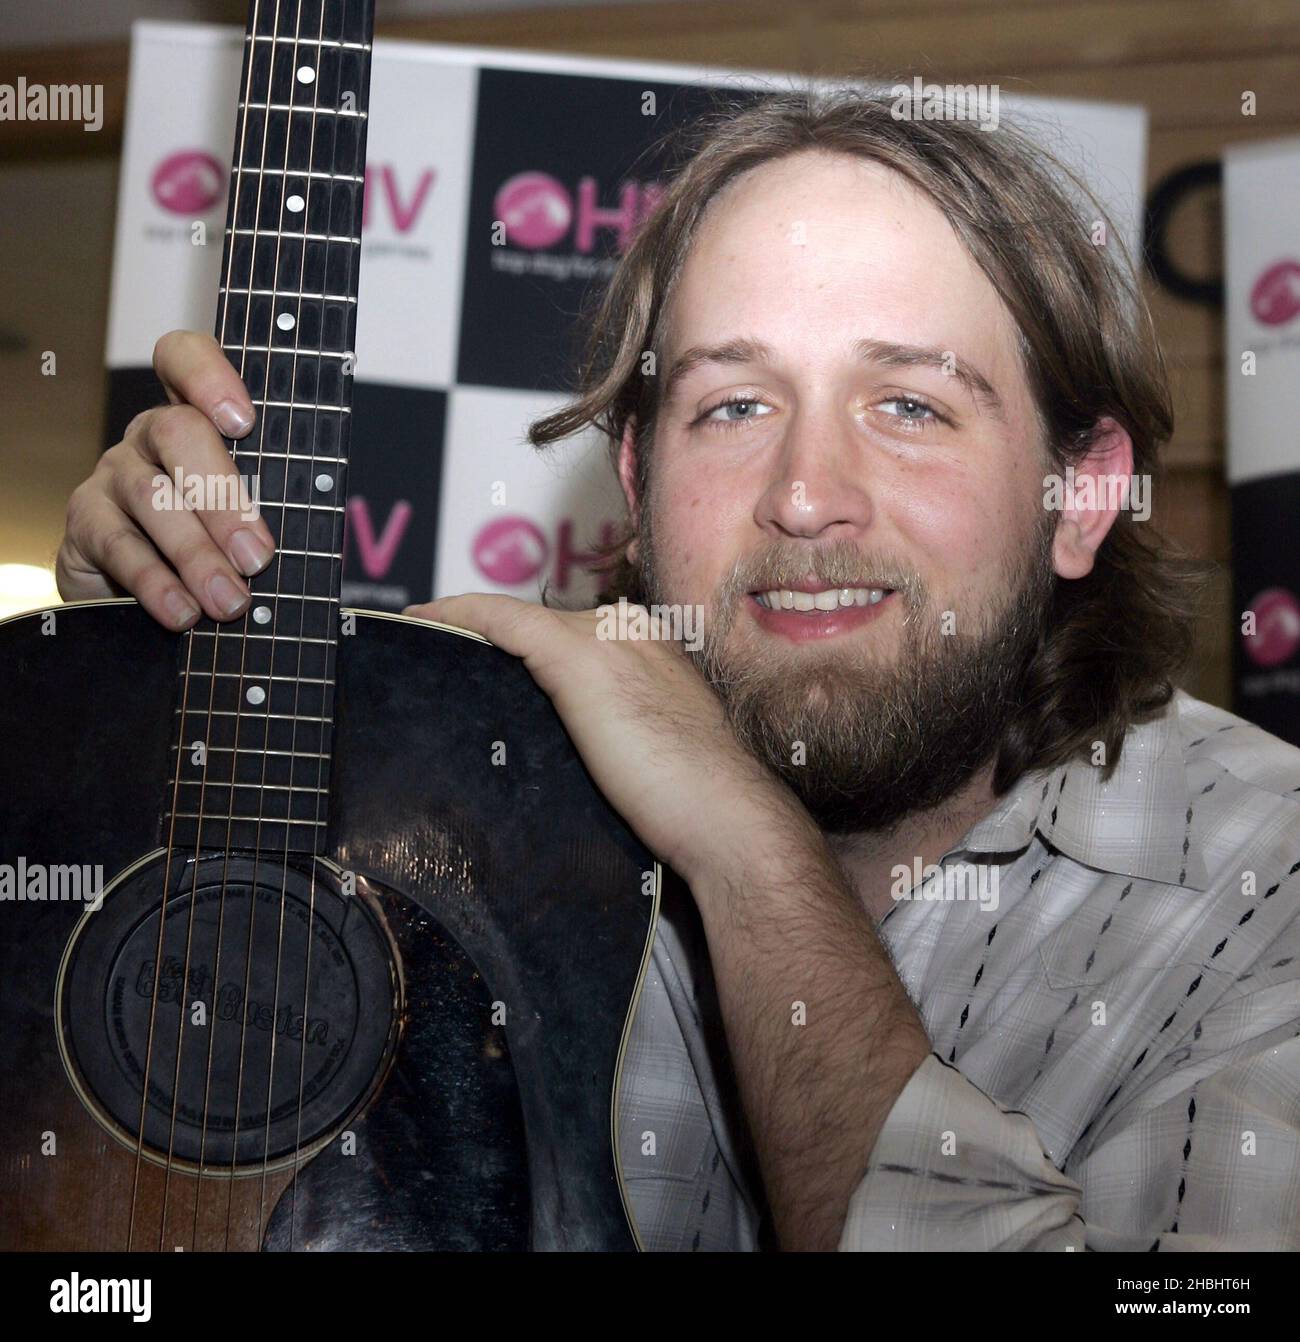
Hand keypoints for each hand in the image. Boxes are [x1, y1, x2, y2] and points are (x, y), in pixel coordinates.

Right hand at [56, 330, 275, 627]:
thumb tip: (312, 531)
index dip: (208, 376)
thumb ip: (271, 502)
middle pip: (178, 433)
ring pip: (153, 497)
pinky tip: (183, 611)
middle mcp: (149, 436)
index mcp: (195, 418)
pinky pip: (120, 546)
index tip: (243, 419)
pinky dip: (156, 583)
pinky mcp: (84, 521)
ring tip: (229, 600)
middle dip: (224, 497)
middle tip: (258, 557)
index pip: (184, 359)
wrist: (131, 591)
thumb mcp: (244, 515)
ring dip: (197, 554)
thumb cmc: (210, 542)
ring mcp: (112, 474)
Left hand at [403, 593, 812, 886]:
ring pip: (518, 621)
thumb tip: (577, 745)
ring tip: (429, 641)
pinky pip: (499, 620)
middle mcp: (629, 628)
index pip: (574, 633)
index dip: (526, 643)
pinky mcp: (577, 657)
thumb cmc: (694, 806)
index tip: (486, 656)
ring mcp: (605, 636)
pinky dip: (459, 614)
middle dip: (496, 642)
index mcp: (653, 645)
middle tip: (446, 658)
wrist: (724, 815)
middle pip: (543, 626)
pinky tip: (424, 621)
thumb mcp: (650, 749)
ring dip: (469, 629)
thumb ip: (615, 728)